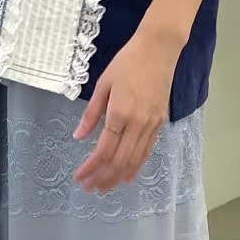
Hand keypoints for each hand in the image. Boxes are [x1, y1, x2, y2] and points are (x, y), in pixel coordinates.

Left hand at [72, 28, 180, 192]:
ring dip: (118, 177)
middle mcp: (137, 123)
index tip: (79, 177)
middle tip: (89, 188)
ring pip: (134, 160)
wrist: (159, 50)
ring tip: (104, 188)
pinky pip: (147, 151)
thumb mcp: (103, 84)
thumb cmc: (127, 62)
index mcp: (119, 112)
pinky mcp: (160, 123)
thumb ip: (91, 113)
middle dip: (103, 178)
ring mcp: (151, 125)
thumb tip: (79, 136)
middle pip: (119, 160)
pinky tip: (126, 176)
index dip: (90, 167)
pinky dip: (136, 167)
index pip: (103, 150)